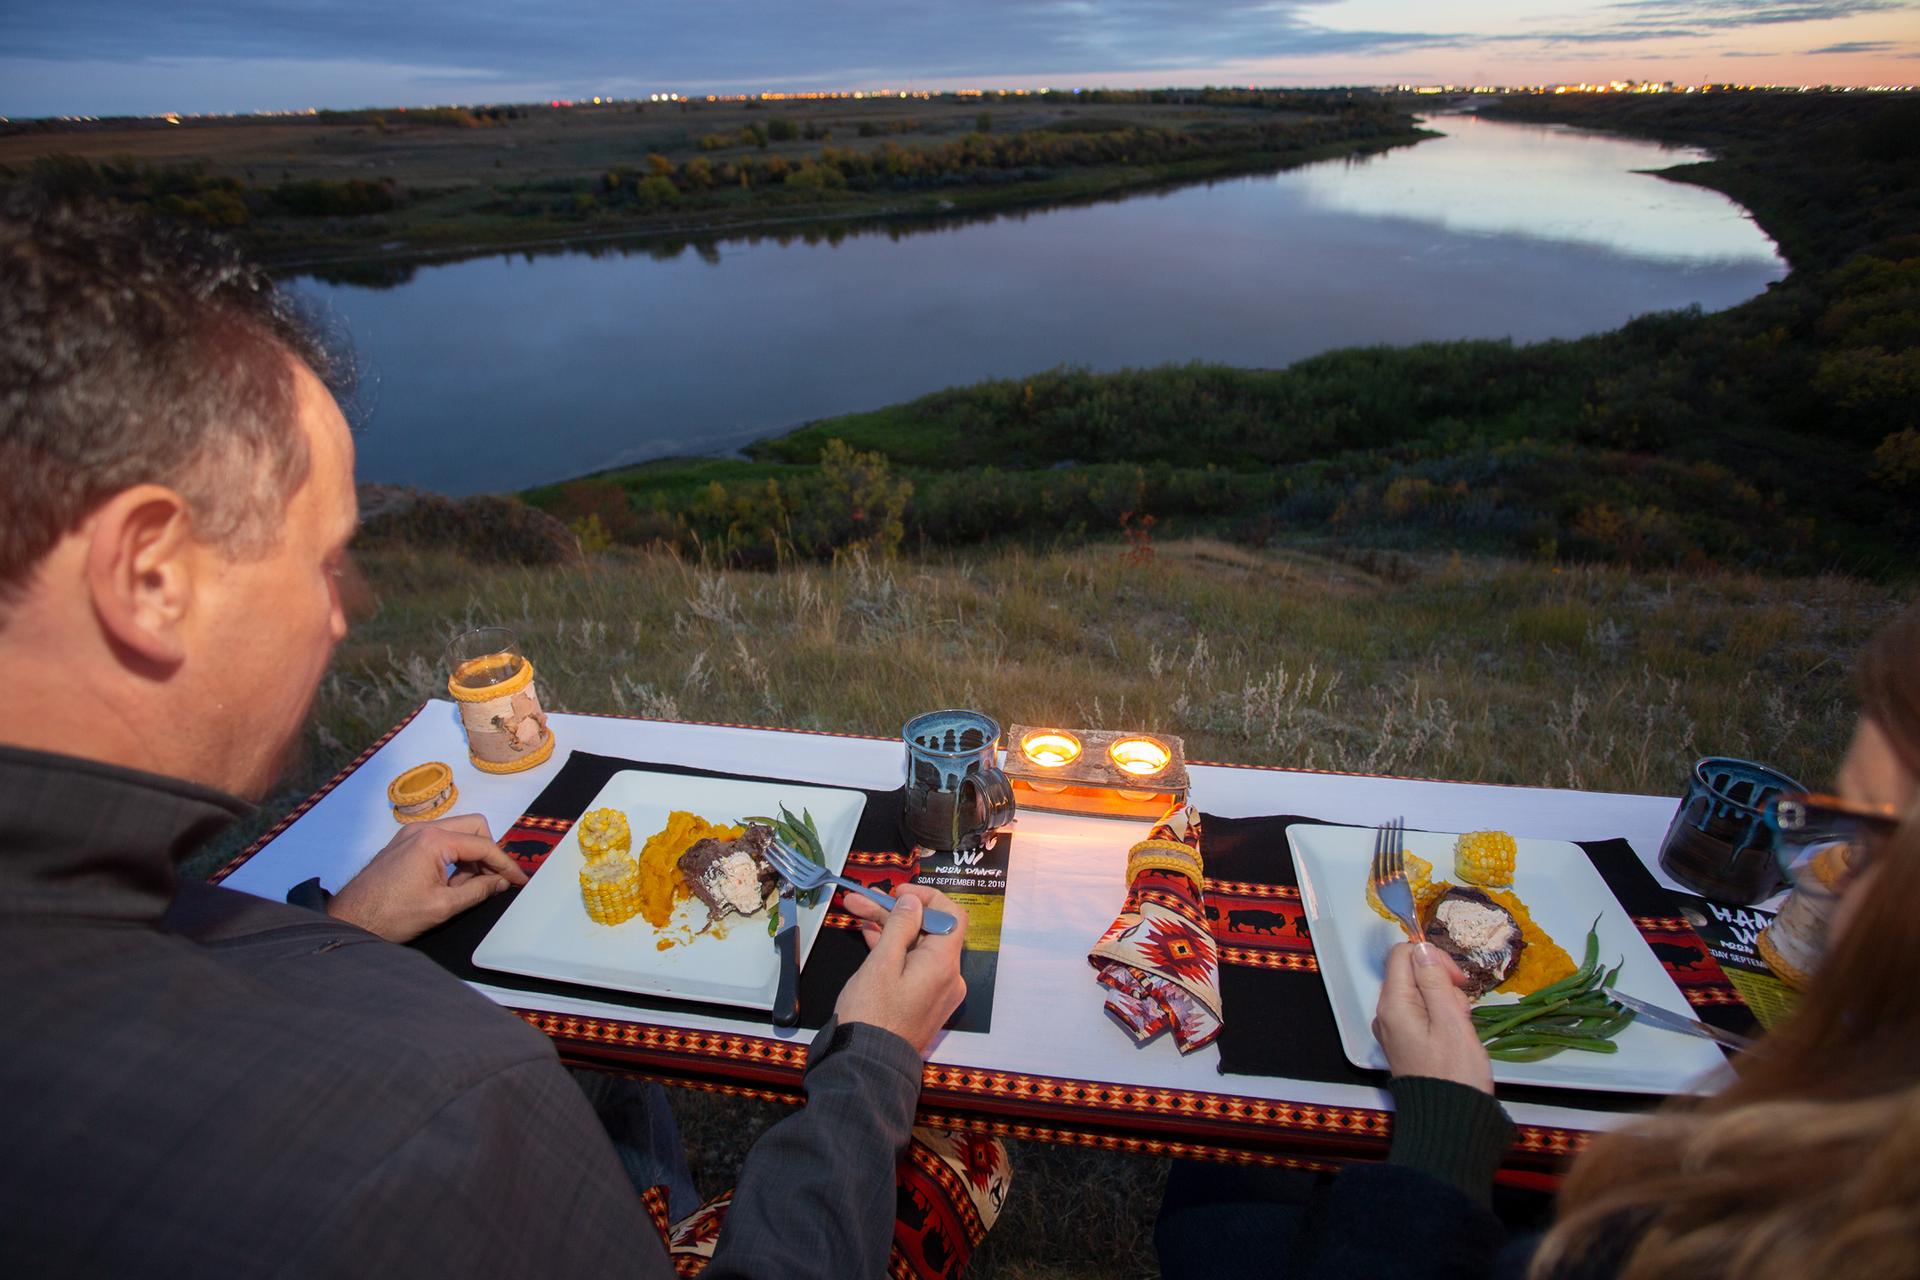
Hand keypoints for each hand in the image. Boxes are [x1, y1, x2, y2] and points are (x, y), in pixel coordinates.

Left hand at [328, 814, 527, 942]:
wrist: (350, 921)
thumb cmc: (390, 915)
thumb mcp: (443, 906)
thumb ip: (478, 890)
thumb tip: (501, 882)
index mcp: (433, 841)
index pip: (484, 845)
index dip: (506, 864)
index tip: (519, 879)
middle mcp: (422, 829)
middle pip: (474, 827)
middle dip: (488, 853)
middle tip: (492, 880)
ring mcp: (411, 834)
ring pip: (458, 832)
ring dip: (470, 856)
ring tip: (466, 887)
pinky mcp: (403, 843)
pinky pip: (440, 840)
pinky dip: (453, 856)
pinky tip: (450, 882)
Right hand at [834, 884, 967, 1055]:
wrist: (867, 1066)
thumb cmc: (871, 1016)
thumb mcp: (881, 963)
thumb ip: (900, 926)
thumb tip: (913, 901)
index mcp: (943, 964)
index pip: (952, 915)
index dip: (926, 897)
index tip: (898, 893)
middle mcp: (949, 977)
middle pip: (928, 931)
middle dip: (895, 912)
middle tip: (861, 900)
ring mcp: (938, 992)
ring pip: (918, 948)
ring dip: (890, 930)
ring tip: (856, 913)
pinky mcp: (925, 1003)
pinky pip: (915, 967)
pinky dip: (895, 952)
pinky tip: (870, 938)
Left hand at [1372, 941, 1493, 1094]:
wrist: (1450, 1121)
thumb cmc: (1455, 1073)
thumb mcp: (1451, 1021)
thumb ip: (1434, 981)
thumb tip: (1421, 949)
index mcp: (1393, 1004)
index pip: (1403, 955)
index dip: (1433, 958)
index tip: (1458, 979)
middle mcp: (1386, 1014)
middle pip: (1412, 974)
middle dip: (1443, 983)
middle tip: (1462, 1011)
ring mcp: (1394, 1029)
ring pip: (1421, 994)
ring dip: (1446, 1002)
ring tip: (1460, 1029)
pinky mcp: (1405, 1042)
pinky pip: (1422, 1015)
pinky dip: (1441, 1018)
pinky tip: (1454, 1037)